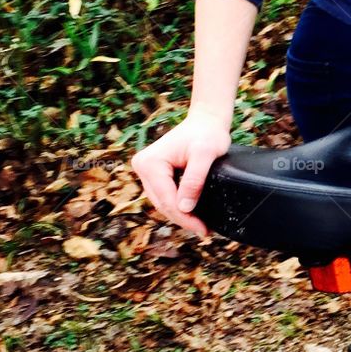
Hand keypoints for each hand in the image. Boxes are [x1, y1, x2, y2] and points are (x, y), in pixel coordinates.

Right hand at [131, 105, 231, 237]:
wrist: (206, 120)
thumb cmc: (207, 133)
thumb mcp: (205, 154)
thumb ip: (194, 180)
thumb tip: (184, 207)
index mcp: (150, 163)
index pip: (167, 199)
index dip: (185, 217)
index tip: (203, 229)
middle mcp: (142, 166)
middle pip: (163, 203)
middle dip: (183, 218)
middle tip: (204, 231)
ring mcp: (146, 170)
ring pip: (163, 202)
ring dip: (180, 214)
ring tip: (200, 226)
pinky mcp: (154, 173)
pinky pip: (165, 195)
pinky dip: (178, 205)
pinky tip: (193, 213)